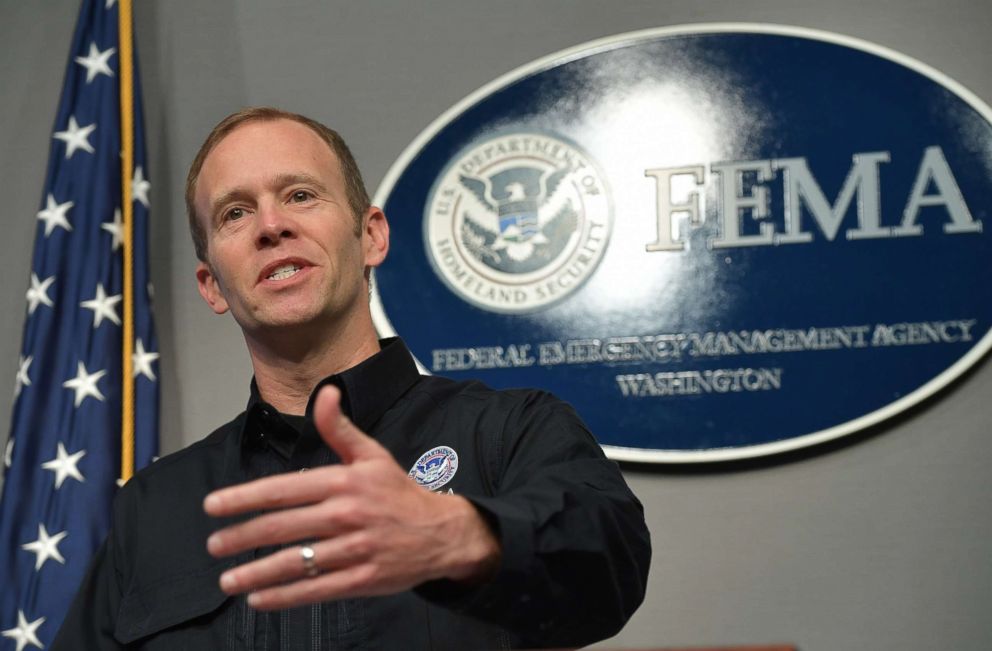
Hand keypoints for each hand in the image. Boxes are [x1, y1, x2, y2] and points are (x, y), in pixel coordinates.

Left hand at [203, 385, 500, 609]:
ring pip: (297, 562)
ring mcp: (355, 549)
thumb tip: (325, 392)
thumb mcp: (373, 455)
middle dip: (242, 537)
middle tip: (214, 545)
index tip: (213, 506)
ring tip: (227, 580)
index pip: (284, 488)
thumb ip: (340, 428)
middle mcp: (347, 514)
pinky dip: (285, 596)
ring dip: (256, 573)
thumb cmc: (399, 492)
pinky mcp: (362, 580)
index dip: (245, 497)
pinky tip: (260, 598)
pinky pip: (317, 589)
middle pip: (283, 527)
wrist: (442, 532)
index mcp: (344, 482)